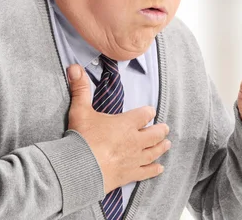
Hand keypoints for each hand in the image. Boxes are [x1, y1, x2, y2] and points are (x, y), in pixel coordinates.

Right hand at [66, 64, 170, 193]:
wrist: (79, 169)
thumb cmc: (82, 139)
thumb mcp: (80, 111)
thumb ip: (80, 89)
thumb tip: (75, 67)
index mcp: (126, 123)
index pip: (144, 114)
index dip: (148, 112)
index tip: (150, 112)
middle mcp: (134, 140)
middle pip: (155, 133)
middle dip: (160, 130)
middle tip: (165, 128)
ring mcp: (134, 158)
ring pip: (154, 151)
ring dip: (161, 147)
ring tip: (167, 144)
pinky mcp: (130, 174)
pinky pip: (147, 171)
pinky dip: (154, 169)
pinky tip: (159, 168)